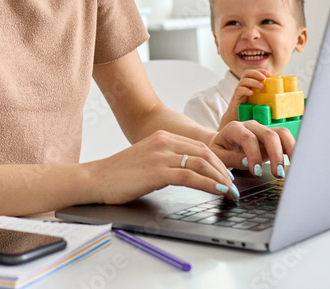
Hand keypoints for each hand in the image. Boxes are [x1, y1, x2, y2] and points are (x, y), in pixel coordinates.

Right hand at [92, 130, 238, 204]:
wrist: (96, 179)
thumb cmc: (119, 174)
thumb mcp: (147, 160)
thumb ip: (166, 161)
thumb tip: (189, 174)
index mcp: (162, 137)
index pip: (200, 147)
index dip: (218, 162)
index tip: (228, 176)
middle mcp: (163, 142)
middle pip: (205, 153)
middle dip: (224, 171)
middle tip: (234, 186)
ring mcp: (160, 155)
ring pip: (201, 163)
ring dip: (221, 179)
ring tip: (230, 192)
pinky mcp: (156, 171)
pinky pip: (190, 176)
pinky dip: (209, 184)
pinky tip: (218, 192)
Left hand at [209, 121, 293, 178]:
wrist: (221, 145)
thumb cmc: (219, 150)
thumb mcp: (218, 155)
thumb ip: (231, 158)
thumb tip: (248, 163)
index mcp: (234, 128)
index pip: (248, 138)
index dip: (254, 155)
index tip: (256, 172)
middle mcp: (251, 126)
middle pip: (268, 134)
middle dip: (275, 155)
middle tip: (277, 173)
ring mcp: (263, 130)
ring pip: (281, 133)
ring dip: (289, 150)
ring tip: (290, 168)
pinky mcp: (272, 138)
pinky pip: (286, 139)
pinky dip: (293, 149)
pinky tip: (295, 162)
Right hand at [217, 69, 269, 130]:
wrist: (237, 118)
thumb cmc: (250, 110)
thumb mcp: (260, 101)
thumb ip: (268, 97)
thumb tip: (284, 98)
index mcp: (250, 84)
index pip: (253, 73)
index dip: (261, 71)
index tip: (269, 74)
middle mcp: (244, 85)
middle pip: (247, 73)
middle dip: (256, 73)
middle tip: (264, 78)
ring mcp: (239, 91)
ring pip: (243, 81)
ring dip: (253, 82)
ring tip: (261, 87)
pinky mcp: (236, 98)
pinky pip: (238, 90)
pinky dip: (245, 90)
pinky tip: (251, 93)